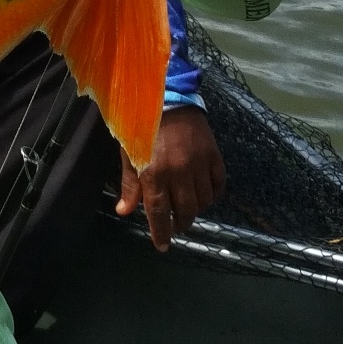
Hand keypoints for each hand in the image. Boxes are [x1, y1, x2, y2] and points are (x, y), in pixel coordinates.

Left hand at [115, 108, 225, 249]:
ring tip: (188, 207)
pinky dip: (213, 195)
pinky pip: (218, 185)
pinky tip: (205, 194)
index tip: (162, 246)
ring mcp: (199, 165)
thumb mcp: (129, 153)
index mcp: (154, 173)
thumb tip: (124, 211)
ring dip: (196, 209)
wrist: (168, 97)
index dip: (161, 233)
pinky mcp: (214, 156)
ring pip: (203, 202)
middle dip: (180, 223)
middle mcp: (178, 173)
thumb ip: (129, 184)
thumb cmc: (142, 127)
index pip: (159, 213)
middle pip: (185, 212)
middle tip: (176, 224)